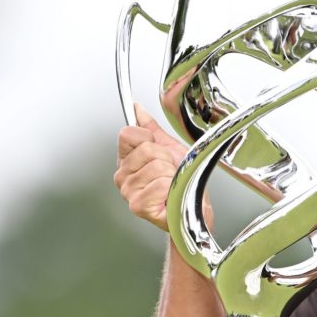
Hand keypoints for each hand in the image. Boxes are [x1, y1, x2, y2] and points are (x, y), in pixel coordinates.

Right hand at [113, 102, 188, 230]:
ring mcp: (129, 192)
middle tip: (170, 172)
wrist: (193, 207)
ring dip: (171, 175)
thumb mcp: (168, 148)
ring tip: (171, 185)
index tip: (160, 151)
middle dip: (166, 159)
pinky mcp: (139, 206)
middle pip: (146, 149)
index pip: (128, 134)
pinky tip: (169, 196)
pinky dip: (172, 189)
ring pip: (156, 166)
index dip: (150, 139)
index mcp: (127, 160)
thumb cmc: (181, 182)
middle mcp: (123, 176)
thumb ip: (151, 129)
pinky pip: (161, 184)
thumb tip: (137, 109)